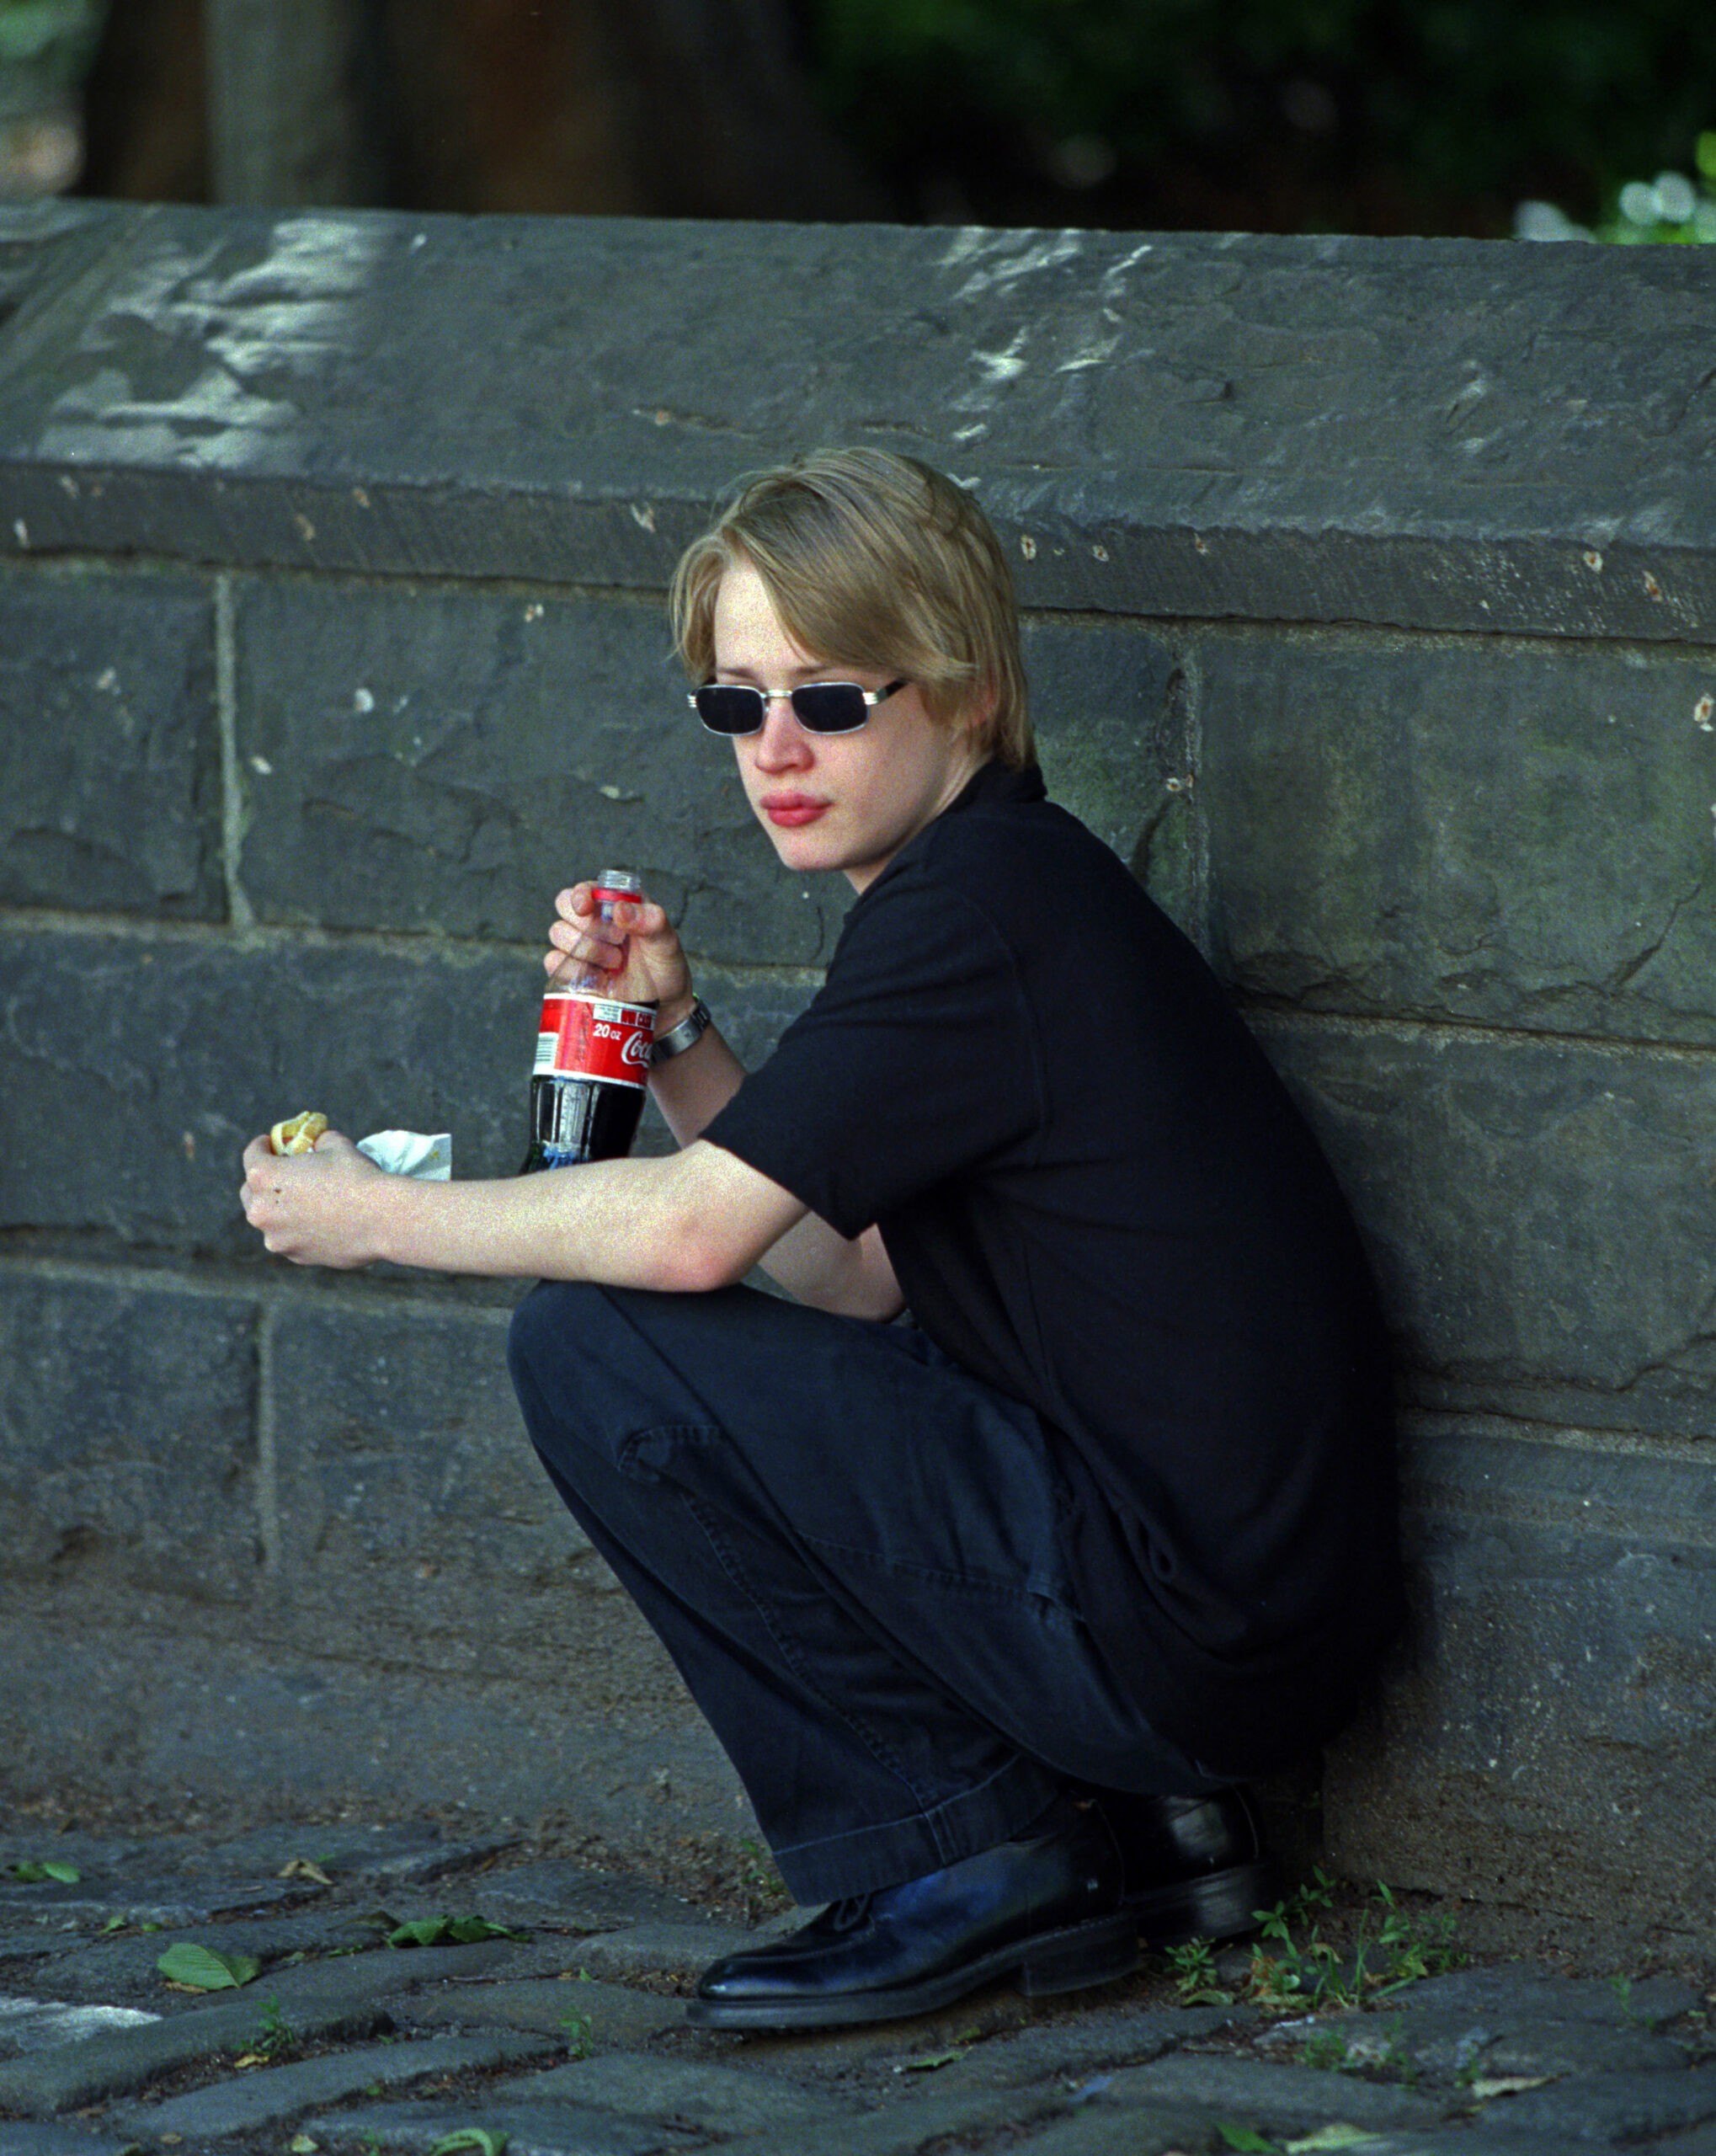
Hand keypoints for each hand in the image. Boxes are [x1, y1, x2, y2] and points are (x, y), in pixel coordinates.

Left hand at [239, 1128, 383, 1268]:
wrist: (383, 1219)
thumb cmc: (358, 1176)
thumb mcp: (336, 1145)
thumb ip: (317, 1143)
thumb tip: (316, 1144)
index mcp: (265, 1176)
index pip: (252, 1154)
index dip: (263, 1145)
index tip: (271, 1144)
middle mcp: (261, 1210)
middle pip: (251, 1191)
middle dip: (264, 1182)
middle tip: (285, 1175)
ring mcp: (276, 1238)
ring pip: (270, 1220)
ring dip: (280, 1210)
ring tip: (304, 1203)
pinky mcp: (295, 1257)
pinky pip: (289, 1239)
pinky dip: (297, 1230)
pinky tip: (320, 1223)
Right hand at [544, 882, 695, 1026]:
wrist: (662, 1008)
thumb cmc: (665, 968)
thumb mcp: (667, 943)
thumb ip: (651, 922)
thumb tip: (619, 909)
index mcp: (617, 904)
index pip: (588, 888)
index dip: (581, 894)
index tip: (585, 907)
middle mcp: (595, 920)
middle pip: (564, 904)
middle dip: (587, 924)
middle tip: (617, 940)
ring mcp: (580, 945)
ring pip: (558, 932)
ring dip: (587, 948)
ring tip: (615, 962)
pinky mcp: (571, 970)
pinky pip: (554, 961)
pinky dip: (573, 969)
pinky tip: (599, 978)